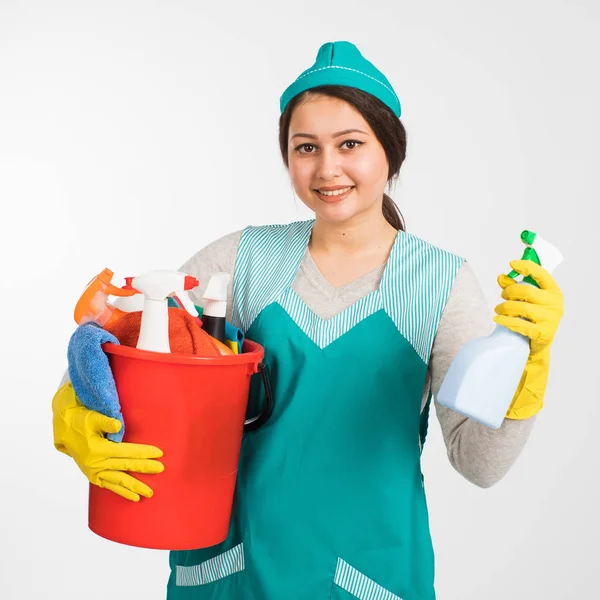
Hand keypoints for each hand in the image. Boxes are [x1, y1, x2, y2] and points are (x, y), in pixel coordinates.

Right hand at [53, 383, 163, 501]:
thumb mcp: (92, 417)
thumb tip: (118, 425)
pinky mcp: (92, 475)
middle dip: (145, 468)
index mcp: (98, 449)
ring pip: (118, 481)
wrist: (64, 429)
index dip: (144, 452)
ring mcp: (94, 471)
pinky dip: (121, 491)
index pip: (127, 452)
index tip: (159, 453)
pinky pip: (109, 486)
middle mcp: (96, 463)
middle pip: (126, 466)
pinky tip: (133, 497)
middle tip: (161, 469)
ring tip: (149, 493)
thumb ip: (106, 422)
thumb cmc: (81, 420)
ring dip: (134, 487)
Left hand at [493, 259, 564, 354]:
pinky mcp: (543, 333)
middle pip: (527, 291)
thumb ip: (514, 287)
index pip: (542, 274)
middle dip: (509, 292)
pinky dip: (505, 321)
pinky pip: (520, 325)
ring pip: (522, 308)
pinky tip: (497, 319)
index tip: (512, 264)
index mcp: (553, 291)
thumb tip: (501, 277)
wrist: (538, 343)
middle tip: (502, 296)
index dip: (527, 267)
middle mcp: (555, 304)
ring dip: (505, 307)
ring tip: (498, 309)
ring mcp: (550, 319)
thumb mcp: (525, 299)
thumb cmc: (532, 316)